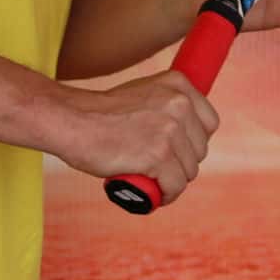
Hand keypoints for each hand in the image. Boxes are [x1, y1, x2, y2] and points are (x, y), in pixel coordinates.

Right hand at [48, 70, 217, 205]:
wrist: (71, 121)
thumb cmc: (100, 114)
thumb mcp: (142, 95)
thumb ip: (166, 106)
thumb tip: (187, 131)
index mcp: (178, 84)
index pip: (209, 122)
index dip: (192, 141)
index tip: (175, 149)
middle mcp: (179, 103)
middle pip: (200, 150)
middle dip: (180, 162)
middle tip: (155, 166)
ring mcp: (170, 130)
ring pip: (189, 171)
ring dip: (171, 180)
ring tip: (148, 178)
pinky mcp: (159, 155)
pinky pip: (175, 186)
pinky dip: (165, 195)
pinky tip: (150, 192)